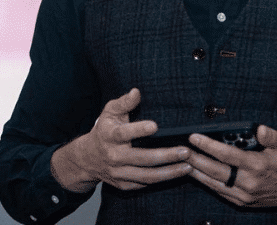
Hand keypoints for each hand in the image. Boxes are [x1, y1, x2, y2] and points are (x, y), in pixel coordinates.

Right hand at [51, 88, 191, 191]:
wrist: (88, 158)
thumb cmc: (105, 129)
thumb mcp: (110, 111)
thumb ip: (124, 102)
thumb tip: (136, 92)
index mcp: (109, 136)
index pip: (123, 134)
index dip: (138, 130)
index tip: (155, 126)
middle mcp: (113, 156)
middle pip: (141, 158)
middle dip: (166, 156)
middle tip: (186, 151)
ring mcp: (118, 173)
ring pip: (146, 176)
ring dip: (169, 172)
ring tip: (188, 166)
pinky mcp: (123, 184)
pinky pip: (144, 184)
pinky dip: (162, 180)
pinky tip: (177, 173)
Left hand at [186, 124, 276, 207]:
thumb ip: (272, 135)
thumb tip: (259, 129)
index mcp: (258, 166)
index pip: (227, 155)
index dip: (208, 146)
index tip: (194, 137)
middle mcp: (248, 182)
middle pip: (215, 171)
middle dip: (195, 159)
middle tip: (180, 149)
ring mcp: (244, 195)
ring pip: (214, 184)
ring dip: (197, 173)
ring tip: (182, 161)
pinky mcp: (242, 202)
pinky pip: (220, 192)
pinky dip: (207, 183)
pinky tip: (197, 174)